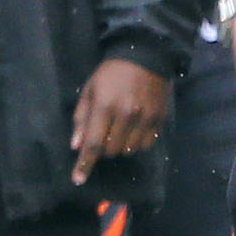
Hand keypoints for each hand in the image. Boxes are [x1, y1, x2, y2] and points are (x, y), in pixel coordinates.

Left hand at [70, 58, 170, 183]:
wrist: (145, 56)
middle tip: (104, 132)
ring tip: (119, 127)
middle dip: (103, 148)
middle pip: (111, 150)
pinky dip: (136, 142)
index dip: (85, 164)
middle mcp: (126, 115)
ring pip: (128, 150)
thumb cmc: (111, 74)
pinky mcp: (159, 120)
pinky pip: (145, 145)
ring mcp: (145, 119)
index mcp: (105, 106)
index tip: (78, 179)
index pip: (94, 143)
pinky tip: (134, 127)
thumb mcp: (90, 90)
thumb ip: (82, 118)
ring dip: (120, 145)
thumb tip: (76, 146)